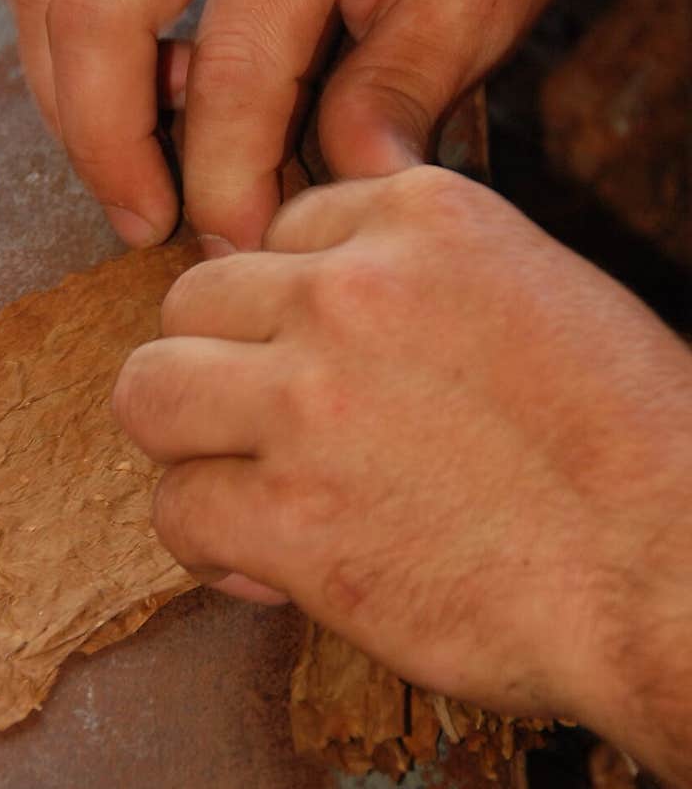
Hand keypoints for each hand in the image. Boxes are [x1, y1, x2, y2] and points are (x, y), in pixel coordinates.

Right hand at [6, 0, 598, 253]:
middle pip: (94, 16)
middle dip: (106, 149)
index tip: (245, 249)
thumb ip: (393, 108)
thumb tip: (326, 217)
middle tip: (150, 229)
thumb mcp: (478, 6)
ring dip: (72, 101)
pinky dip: (75, 46)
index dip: (225, 185)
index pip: (231, 73)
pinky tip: (130, 103)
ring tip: (131, 180)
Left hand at [112, 169, 691, 788]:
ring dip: (186, 442)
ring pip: (149, 392)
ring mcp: (309, 401)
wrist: (677, 570)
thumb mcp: (541, 295)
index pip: (281, 231)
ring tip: (236, 483)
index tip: (315, 363)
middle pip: (193, 301)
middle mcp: (350, 291)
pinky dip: (207, 546)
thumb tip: (320, 321)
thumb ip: (425, 283)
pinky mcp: (289, 517)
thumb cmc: (634, 448)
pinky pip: (176, 510)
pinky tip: (263, 566)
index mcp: (423, 218)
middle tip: (262, 427)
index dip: (290, 307)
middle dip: (222, 366)